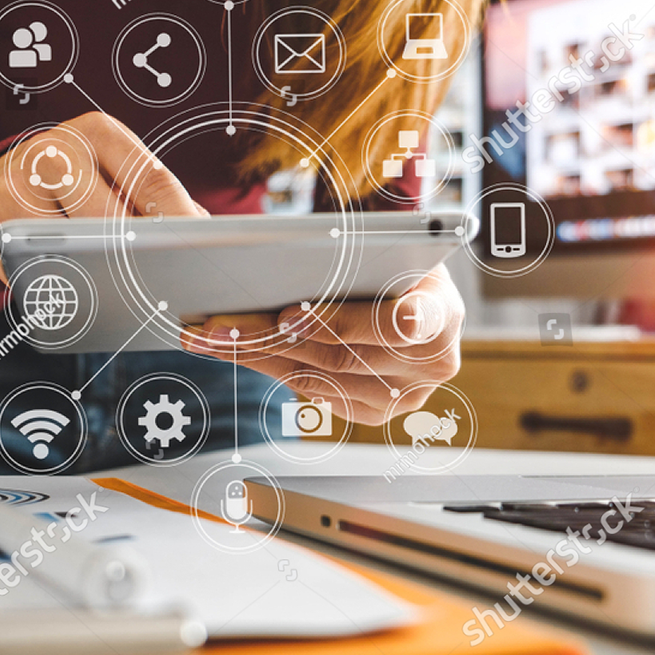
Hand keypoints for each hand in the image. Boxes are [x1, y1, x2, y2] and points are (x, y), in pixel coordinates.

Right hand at [0, 112, 207, 281]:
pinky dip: (54, 286)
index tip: (198, 253)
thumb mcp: (122, 174)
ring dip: (94, 276)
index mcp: (97, 131)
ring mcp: (12, 186)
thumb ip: (159, 199)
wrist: (11, 176)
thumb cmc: (86, 182)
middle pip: (108, 219)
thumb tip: (199, 237)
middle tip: (158, 284)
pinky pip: (29, 269)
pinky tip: (72, 289)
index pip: (151, 178)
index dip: (179, 221)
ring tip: (116, 290)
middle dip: (137, 256)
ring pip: (67, 249)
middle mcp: (51, 150)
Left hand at [181, 264, 464, 424]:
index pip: (405, 323)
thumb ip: (347, 251)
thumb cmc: (392, 258)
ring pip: (320, 377)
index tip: (290, 315)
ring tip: (211, 336)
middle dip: (273, 337)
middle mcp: (433, 362)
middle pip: (341, 354)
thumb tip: (273, 251)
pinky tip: (234, 350)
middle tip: (222, 324)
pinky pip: (316, 393)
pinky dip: (271, 369)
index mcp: (442, 311)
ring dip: (258, 355)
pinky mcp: (378, 412)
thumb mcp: (382, 242)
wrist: (413, 290)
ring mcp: (409, 394)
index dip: (342, 321)